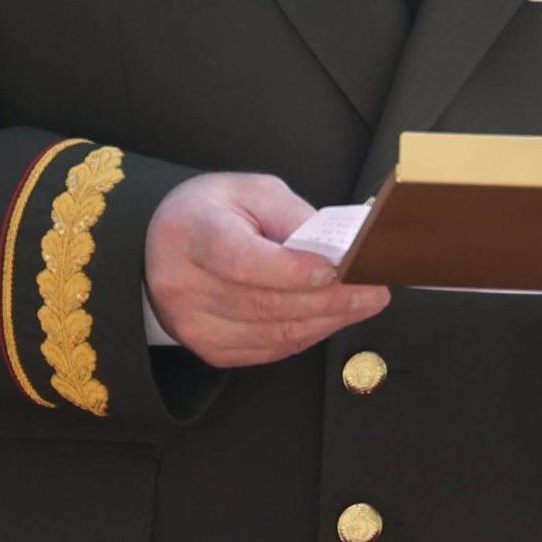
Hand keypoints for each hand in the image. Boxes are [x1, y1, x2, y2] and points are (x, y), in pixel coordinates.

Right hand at [143, 172, 388, 367]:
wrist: (168, 243)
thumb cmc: (216, 211)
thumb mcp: (254, 192)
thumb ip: (295, 218)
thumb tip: (341, 250)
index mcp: (191, 233)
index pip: (243, 261)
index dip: (293, 271)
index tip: (336, 270)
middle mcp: (182, 284)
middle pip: (265, 303)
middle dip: (330, 300)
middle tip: (373, 291)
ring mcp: (192, 323)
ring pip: (272, 332)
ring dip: (327, 321)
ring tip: (363, 304)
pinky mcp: (207, 348)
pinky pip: (268, 350)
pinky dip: (306, 335)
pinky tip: (330, 318)